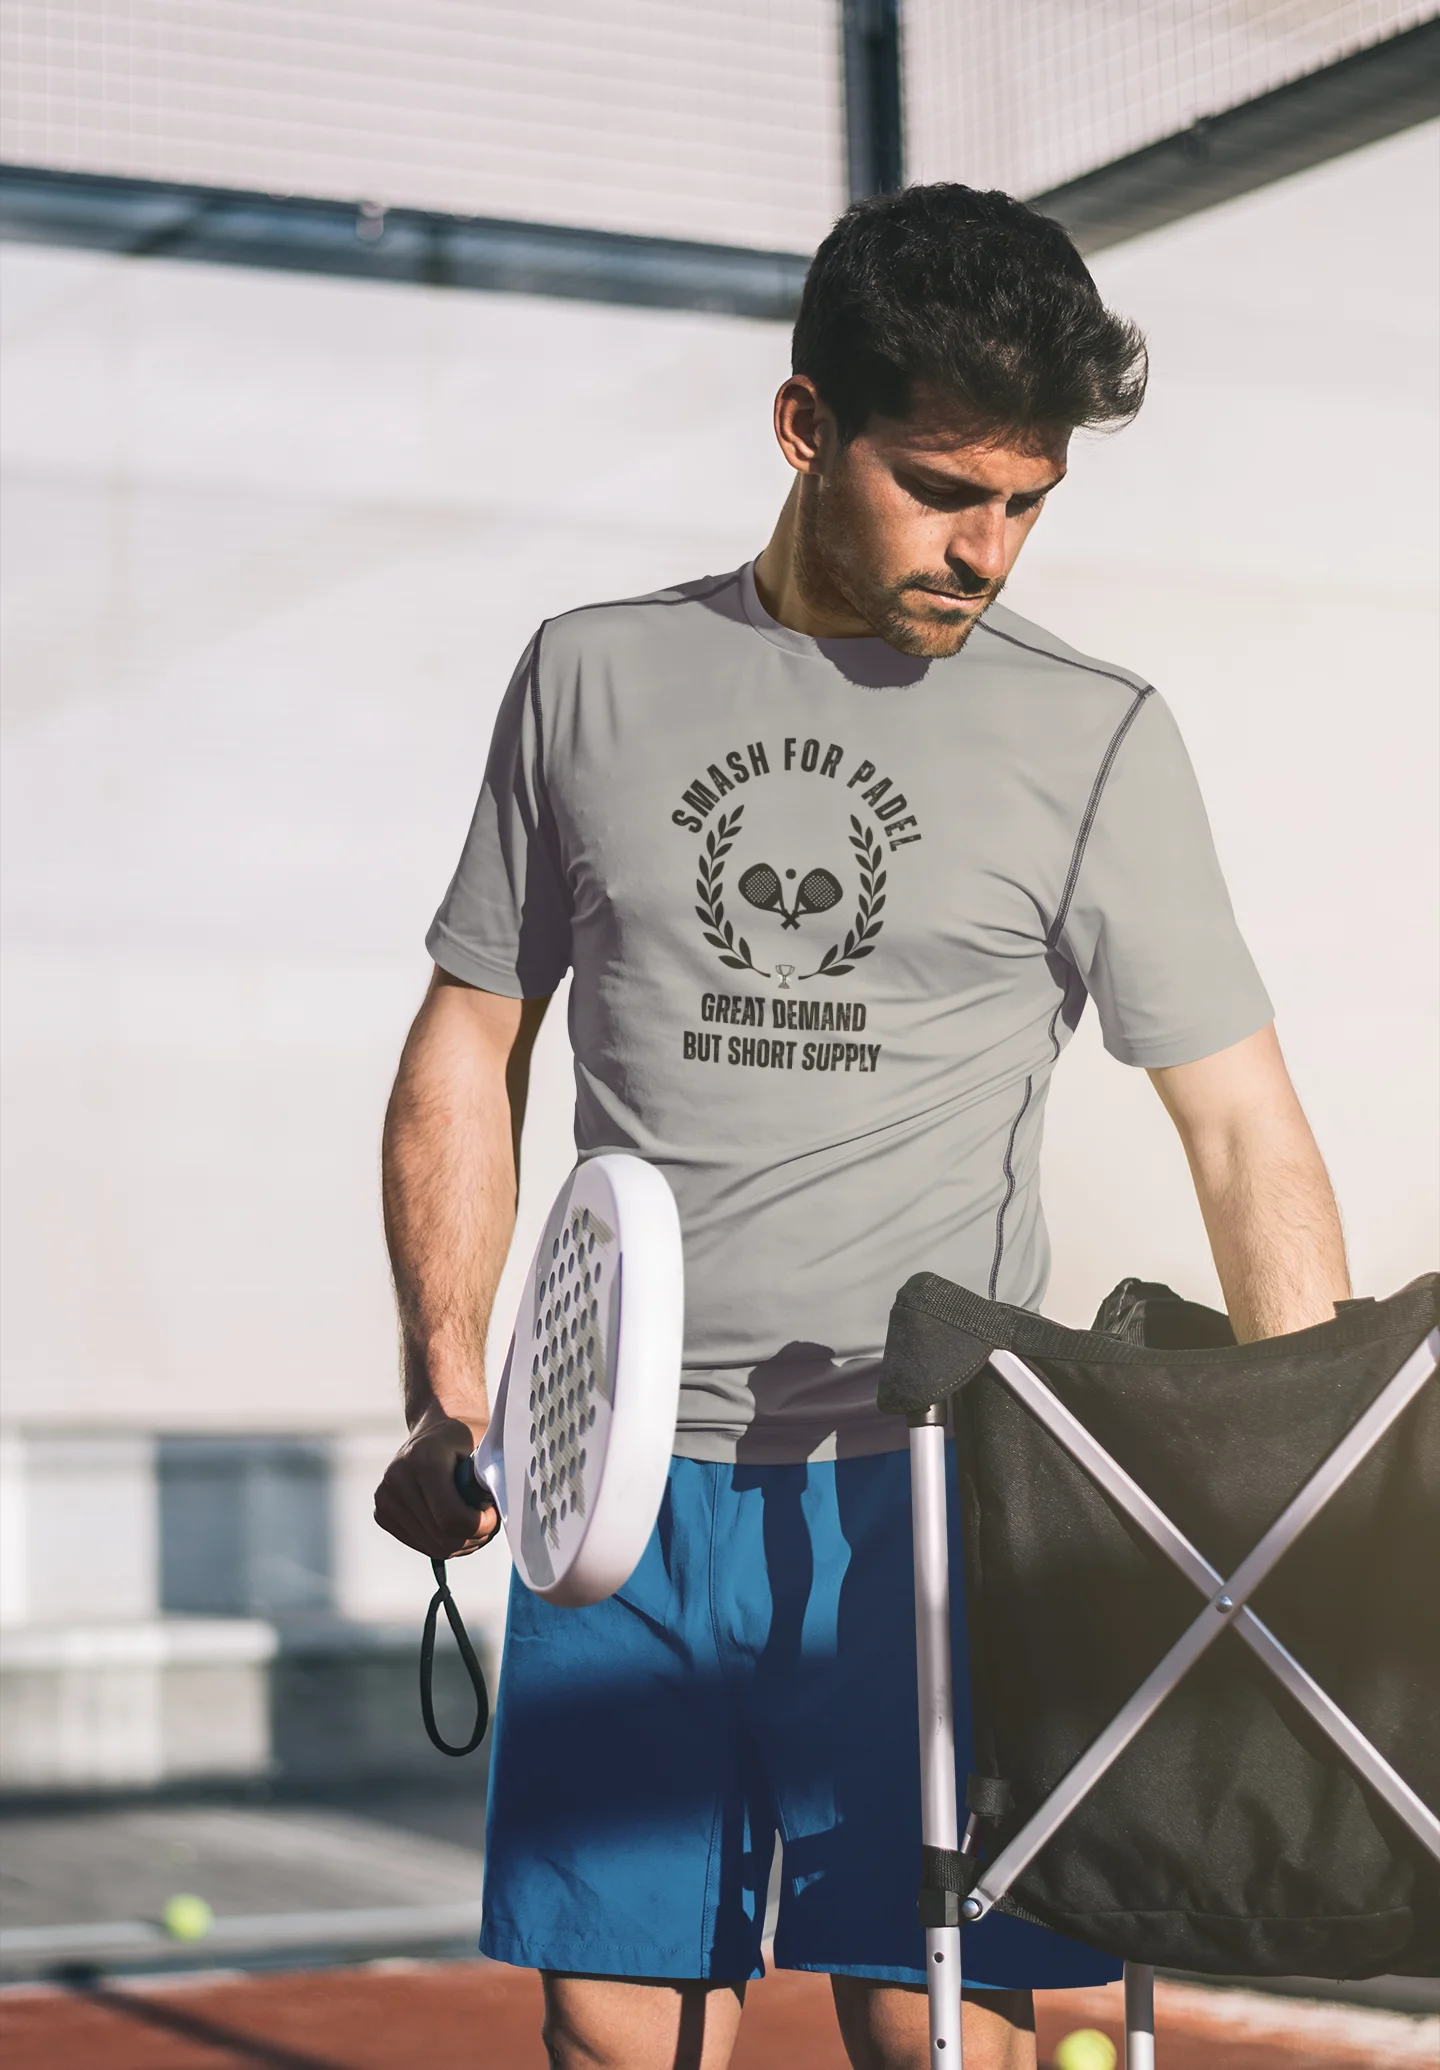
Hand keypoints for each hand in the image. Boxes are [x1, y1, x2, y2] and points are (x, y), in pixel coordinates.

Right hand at [373, 1407, 500, 1559]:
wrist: (437, 1427)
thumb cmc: (465, 1438)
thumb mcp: (484, 1450)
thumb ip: (489, 1481)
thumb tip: (502, 1514)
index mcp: (424, 1460)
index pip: (452, 1518)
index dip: (480, 1526)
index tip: (494, 1515)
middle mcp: (398, 1479)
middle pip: (444, 1537)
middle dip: (475, 1537)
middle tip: (489, 1522)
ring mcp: (386, 1497)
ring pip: (434, 1546)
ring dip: (462, 1543)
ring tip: (474, 1522)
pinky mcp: (382, 1513)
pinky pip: (422, 1545)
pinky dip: (444, 1542)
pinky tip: (454, 1524)